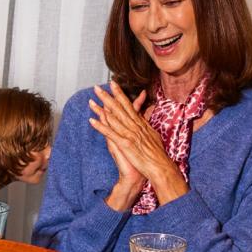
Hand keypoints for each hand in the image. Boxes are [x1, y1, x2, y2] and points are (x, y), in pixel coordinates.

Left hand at [89, 81, 187, 204]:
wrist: (161, 167)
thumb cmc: (158, 155)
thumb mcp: (154, 136)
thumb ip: (147, 125)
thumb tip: (144, 118)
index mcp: (141, 124)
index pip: (128, 105)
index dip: (120, 94)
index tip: (113, 84)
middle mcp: (135, 126)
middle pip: (119, 108)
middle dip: (107, 97)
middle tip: (96, 88)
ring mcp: (130, 134)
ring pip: (113, 118)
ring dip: (100, 109)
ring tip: (91, 101)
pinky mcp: (125, 144)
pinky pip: (110, 133)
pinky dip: (101, 126)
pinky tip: (92, 120)